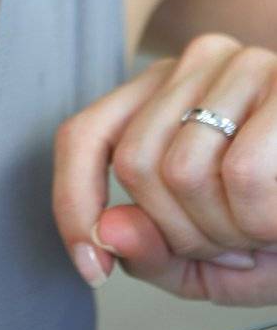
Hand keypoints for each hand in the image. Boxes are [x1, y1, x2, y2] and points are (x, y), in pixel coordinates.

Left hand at [53, 32, 276, 304]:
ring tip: (268, 224)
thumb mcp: (218, 255)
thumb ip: (156, 252)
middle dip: (184, 232)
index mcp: (164, 91)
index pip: (85, 135)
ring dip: (228, 230)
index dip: (73, 203)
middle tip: (236, 240)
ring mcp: (246, 63)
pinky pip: (242, 174)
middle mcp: (197, 60)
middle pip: (137, 165)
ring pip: (182, 172)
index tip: (91, 269)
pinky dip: (263, 219)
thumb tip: (108, 235)